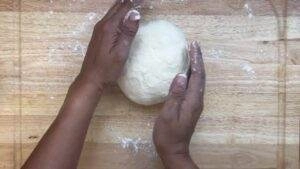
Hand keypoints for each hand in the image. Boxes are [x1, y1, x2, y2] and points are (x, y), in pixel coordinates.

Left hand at [78, 0, 139, 89]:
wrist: (91, 79)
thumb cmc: (107, 69)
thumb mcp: (121, 52)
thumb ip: (128, 32)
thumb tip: (135, 13)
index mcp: (108, 27)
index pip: (123, 8)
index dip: (134, 2)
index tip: (144, 0)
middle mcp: (102, 25)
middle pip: (116, 7)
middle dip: (128, 2)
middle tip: (141, 1)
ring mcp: (99, 30)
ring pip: (112, 12)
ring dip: (123, 7)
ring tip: (134, 4)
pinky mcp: (99, 35)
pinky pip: (110, 19)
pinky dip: (118, 14)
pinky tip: (124, 16)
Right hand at [153, 41, 204, 168]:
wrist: (174, 150)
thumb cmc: (168, 134)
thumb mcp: (169, 114)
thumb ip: (175, 95)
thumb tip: (181, 75)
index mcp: (193, 101)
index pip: (197, 75)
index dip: (196, 59)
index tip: (192, 45)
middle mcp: (197, 100)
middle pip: (200, 76)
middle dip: (198, 59)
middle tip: (193, 44)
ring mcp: (195, 103)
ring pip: (198, 80)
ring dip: (195, 65)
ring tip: (190, 53)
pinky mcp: (191, 106)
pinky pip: (193, 85)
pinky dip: (191, 74)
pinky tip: (186, 70)